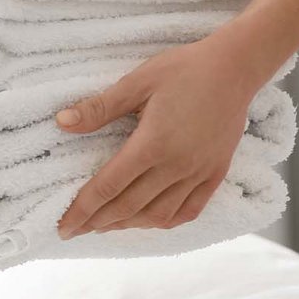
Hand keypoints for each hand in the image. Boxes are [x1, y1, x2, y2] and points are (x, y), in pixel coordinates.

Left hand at [53, 37, 264, 238]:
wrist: (236, 68)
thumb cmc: (184, 69)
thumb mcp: (137, 82)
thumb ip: (99, 107)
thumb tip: (62, 122)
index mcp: (152, 144)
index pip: (108, 187)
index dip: (82, 209)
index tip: (63, 226)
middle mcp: (176, 166)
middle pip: (128, 206)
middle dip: (97, 222)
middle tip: (73, 230)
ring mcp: (199, 173)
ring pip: (158, 214)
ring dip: (128, 225)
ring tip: (105, 226)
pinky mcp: (215, 174)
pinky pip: (189, 210)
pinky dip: (165, 221)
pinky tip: (149, 221)